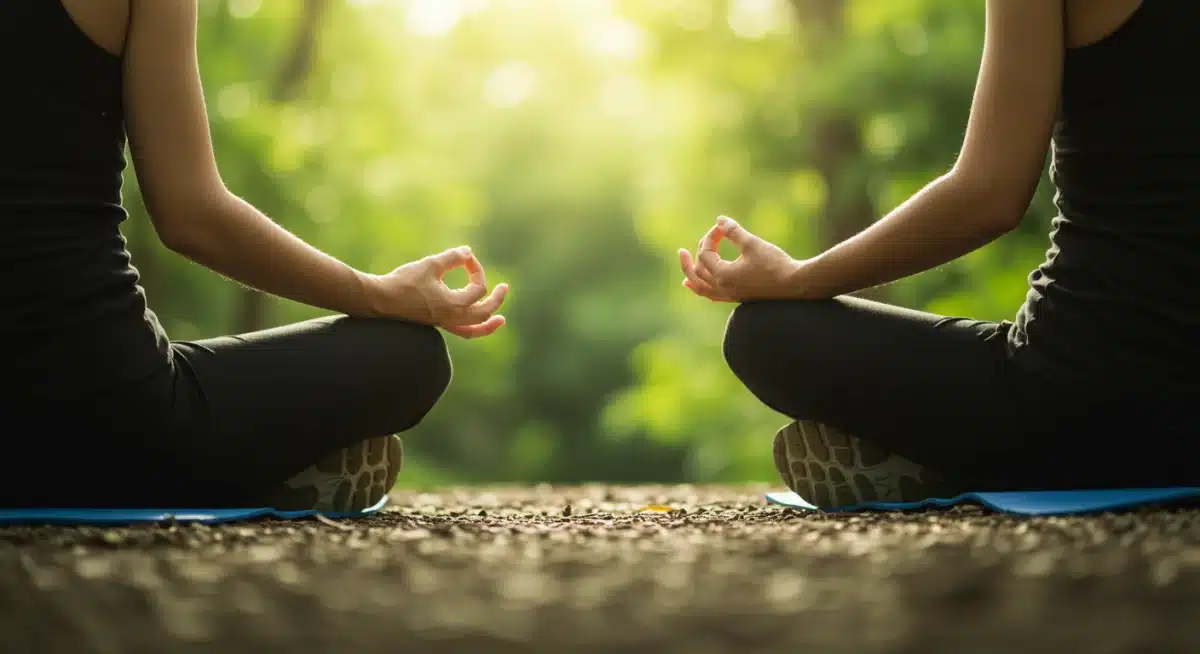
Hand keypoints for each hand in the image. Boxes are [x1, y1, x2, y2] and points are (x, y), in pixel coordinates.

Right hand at [366, 246, 508, 338]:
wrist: (379, 300)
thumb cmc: (403, 282)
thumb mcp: (430, 265)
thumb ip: (452, 257)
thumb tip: (468, 252)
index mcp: (454, 305)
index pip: (478, 288)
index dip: (476, 269)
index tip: (465, 257)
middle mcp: (452, 318)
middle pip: (484, 312)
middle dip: (497, 299)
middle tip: (505, 288)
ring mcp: (444, 323)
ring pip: (473, 329)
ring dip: (488, 324)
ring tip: (500, 320)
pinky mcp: (436, 323)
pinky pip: (460, 331)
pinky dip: (471, 328)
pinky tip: (472, 319)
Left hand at [678, 216, 802, 301]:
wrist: (795, 285)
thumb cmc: (775, 264)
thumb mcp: (752, 244)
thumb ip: (734, 231)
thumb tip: (720, 220)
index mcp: (723, 275)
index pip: (705, 254)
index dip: (710, 237)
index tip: (723, 227)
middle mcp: (723, 288)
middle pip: (698, 270)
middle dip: (697, 253)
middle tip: (700, 240)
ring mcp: (730, 295)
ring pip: (702, 288)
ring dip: (692, 276)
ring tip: (685, 272)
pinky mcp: (738, 297)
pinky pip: (713, 296)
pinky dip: (703, 290)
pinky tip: (700, 287)